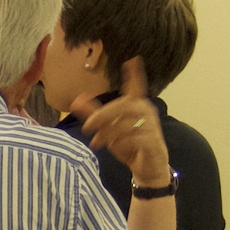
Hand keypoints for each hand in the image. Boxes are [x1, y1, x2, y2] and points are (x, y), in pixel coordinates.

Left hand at [70, 60, 170, 189]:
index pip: (137, 87)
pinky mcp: (154, 142)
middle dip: (103, 115)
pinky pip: (135, 138)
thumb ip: (93, 114)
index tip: (132, 60)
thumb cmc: (129, 146)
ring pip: (126, 124)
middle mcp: (147, 113)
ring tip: (96, 143)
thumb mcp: (107, 130)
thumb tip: (76, 100)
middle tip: (87, 127)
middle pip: (124, 105)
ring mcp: (152, 127)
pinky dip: (122, 144)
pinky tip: (116, 150)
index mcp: (136, 106)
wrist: (147, 170)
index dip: (134, 74)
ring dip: (108, 134)